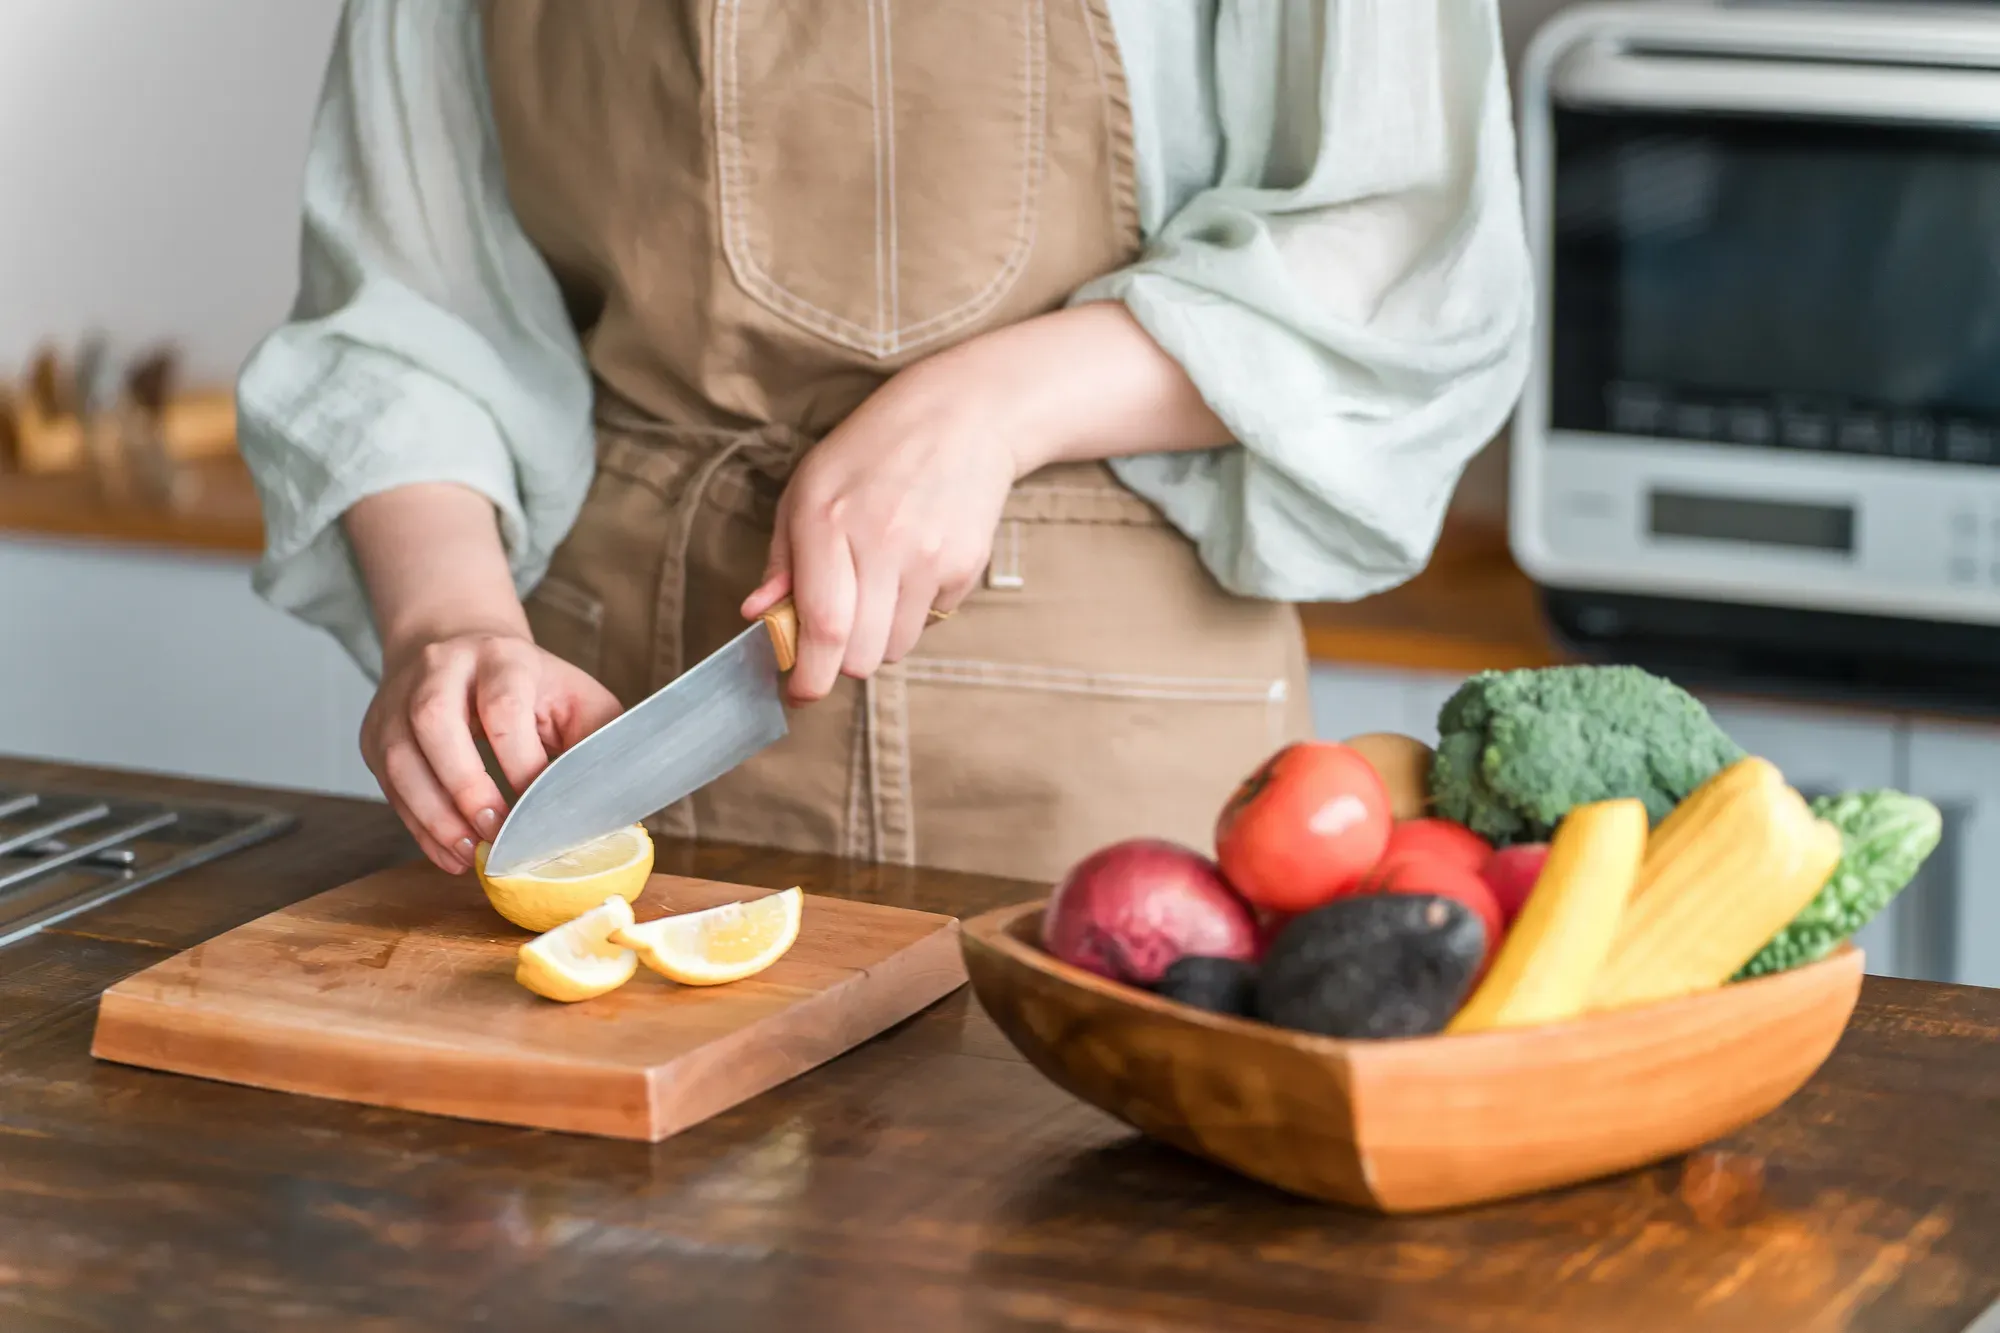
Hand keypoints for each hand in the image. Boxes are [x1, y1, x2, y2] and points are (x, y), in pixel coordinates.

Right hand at [362, 630, 621, 873]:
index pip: (502, 706)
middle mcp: (439, 670)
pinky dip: (420, 827)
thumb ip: (596, 739)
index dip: (520, 761)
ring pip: (401, 760)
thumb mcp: (575, 697)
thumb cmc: (530, 685)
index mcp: (500, 656)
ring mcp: (397, 701)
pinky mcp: (376, 735)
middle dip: (467, 786)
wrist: (456, 647)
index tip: (540, 807)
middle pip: (435, 723)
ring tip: (471, 855)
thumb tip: (608, 800)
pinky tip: (450, 853)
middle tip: (497, 833)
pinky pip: (390, 787)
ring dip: (436, 816)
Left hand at [741, 354, 1020, 702]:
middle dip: (842, 662)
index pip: (822, 625)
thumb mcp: (808, 489)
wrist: (963, 416)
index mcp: (829, 521)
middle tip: (834, 640)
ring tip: (877, 587)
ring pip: (897, 648)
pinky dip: (915, 612)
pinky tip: (913, 564)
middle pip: (862, 656)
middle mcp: (883, 543)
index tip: (797, 692)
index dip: (807, 674)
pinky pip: (932, 622)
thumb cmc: (871, 451)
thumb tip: (757, 614)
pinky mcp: (965, 565)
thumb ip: (782, 558)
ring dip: (879, 638)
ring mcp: (930, 557)